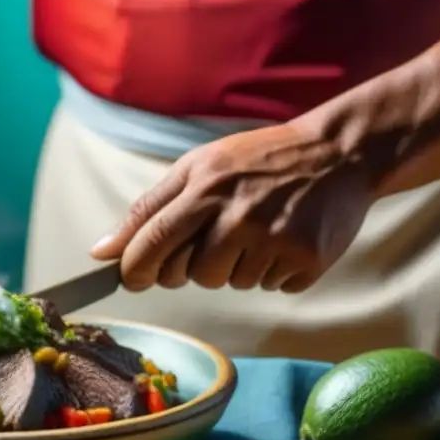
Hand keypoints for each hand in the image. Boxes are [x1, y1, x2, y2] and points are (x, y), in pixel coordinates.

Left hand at [90, 123, 373, 292]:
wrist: (339, 152)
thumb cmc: (257, 161)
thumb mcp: (198, 167)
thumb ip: (149, 209)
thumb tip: (100, 251)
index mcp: (206, 186)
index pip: (153, 240)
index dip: (134, 268)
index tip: (131, 279)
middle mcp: (239, 214)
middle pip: (190, 275)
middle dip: (192, 267)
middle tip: (216, 239)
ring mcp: (275, 239)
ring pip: (231, 283)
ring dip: (237, 265)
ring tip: (259, 229)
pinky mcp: (307, 259)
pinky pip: (270, 286)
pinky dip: (273, 270)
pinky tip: (285, 237)